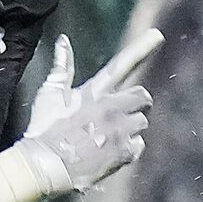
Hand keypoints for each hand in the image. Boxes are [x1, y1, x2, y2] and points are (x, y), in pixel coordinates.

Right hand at [0, 27, 161, 201]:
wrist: (44, 166)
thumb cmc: (44, 130)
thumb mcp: (50, 94)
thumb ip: (62, 67)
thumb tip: (63, 40)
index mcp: (94, 92)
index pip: (121, 65)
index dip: (141, 48)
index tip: (158, 34)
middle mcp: (111, 109)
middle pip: (142, 96)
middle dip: (135, 103)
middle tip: (119, 113)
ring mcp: (120, 131)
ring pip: (142, 123)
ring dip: (131, 128)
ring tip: (107, 136)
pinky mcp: (124, 153)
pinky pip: (139, 146)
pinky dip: (129, 149)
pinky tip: (110, 152)